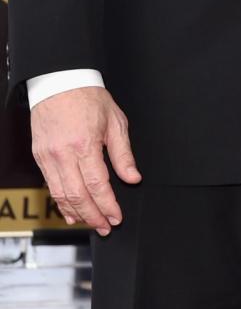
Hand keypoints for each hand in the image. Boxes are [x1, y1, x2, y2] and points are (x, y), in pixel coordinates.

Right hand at [31, 86, 140, 235]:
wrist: (60, 82)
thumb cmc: (89, 98)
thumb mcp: (115, 121)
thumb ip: (123, 153)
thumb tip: (133, 178)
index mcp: (85, 145)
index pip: (98, 185)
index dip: (108, 205)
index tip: (117, 217)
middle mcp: (64, 154)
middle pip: (78, 196)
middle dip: (93, 216)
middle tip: (106, 226)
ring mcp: (49, 157)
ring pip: (61, 195)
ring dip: (77, 213)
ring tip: (91, 223)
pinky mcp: (40, 157)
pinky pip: (50, 186)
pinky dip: (61, 202)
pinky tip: (71, 211)